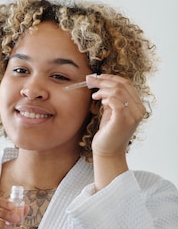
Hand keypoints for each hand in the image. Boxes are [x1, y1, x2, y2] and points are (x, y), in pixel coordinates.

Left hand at [86, 73, 146, 188]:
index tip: (98, 76)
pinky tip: (98, 100)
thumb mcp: (111, 112)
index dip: (111, 77)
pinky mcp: (122, 121)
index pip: (127, 84)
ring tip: (94, 95)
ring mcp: (132, 116)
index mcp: (138, 106)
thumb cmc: (108, 133)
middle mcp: (138, 110)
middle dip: (104, 80)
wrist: (107, 153)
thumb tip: (103, 84)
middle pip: (122, 85)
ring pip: (118, 91)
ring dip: (103, 89)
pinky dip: (106, 97)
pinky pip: (115, 102)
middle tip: (90, 80)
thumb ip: (112, 99)